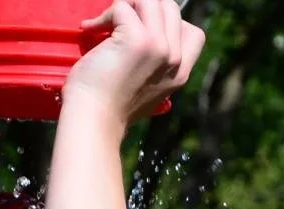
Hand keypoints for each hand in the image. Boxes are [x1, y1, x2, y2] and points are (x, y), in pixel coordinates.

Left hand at [65, 0, 204, 124]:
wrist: (93, 121)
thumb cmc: (107, 108)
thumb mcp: (144, 91)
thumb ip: (155, 68)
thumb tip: (144, 38)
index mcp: (179, 73)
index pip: (192, 32)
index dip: (167, 23)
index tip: (141, 29)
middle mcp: (174, 58)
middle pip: (170, 8)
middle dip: (142, 7)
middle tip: (117, 20)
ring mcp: (159, 47)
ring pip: (150, 0)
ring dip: (124, 5)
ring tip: (105, 22)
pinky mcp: (138, 40)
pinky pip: (123, 7)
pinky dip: (103, 15)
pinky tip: (90, 29)